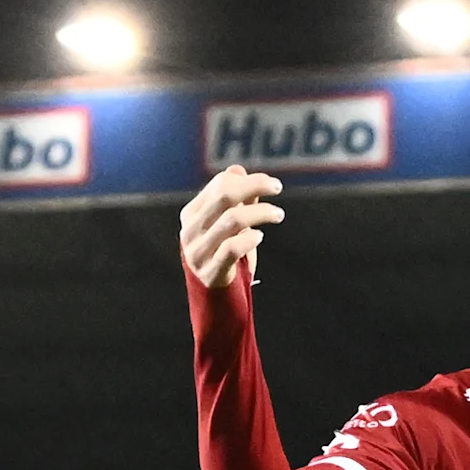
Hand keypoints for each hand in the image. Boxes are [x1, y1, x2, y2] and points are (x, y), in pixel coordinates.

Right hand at [180, 168, 284, 287]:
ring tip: (278, 214)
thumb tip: (238, 169)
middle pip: (224, 196)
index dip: (247, 180)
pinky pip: (231, 248)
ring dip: (260, 213)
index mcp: (192, 214)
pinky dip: (249, 239)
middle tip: (277, 187)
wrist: (214, 300)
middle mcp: (191, 230)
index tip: (271, 183)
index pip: (219, 186)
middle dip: (254, 186)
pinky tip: (260, 236)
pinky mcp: (211, 272)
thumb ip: (234, 201)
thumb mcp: (229, 227)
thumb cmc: (224, 257)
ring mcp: (199, 252)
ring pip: (231, 220)